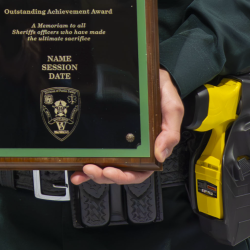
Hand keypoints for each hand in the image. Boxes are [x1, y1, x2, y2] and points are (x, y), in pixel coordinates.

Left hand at [70, 69, 183, 185]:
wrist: (154, 74)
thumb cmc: (163, 92)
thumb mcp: (173, 110)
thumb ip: (170, 132)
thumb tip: (160, 154)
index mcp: (151, 147)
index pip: (140, 171)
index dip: (125, 176)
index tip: (111, 171)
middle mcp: (135, 147)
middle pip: (120, 171)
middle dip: (104, 175)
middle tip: (91, 170)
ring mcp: (121, 141)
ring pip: (107, 164)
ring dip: (94, 172)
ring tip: (81, 170)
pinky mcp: (109, 131)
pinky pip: (99, 149)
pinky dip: (87, 159)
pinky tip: (77, 164)